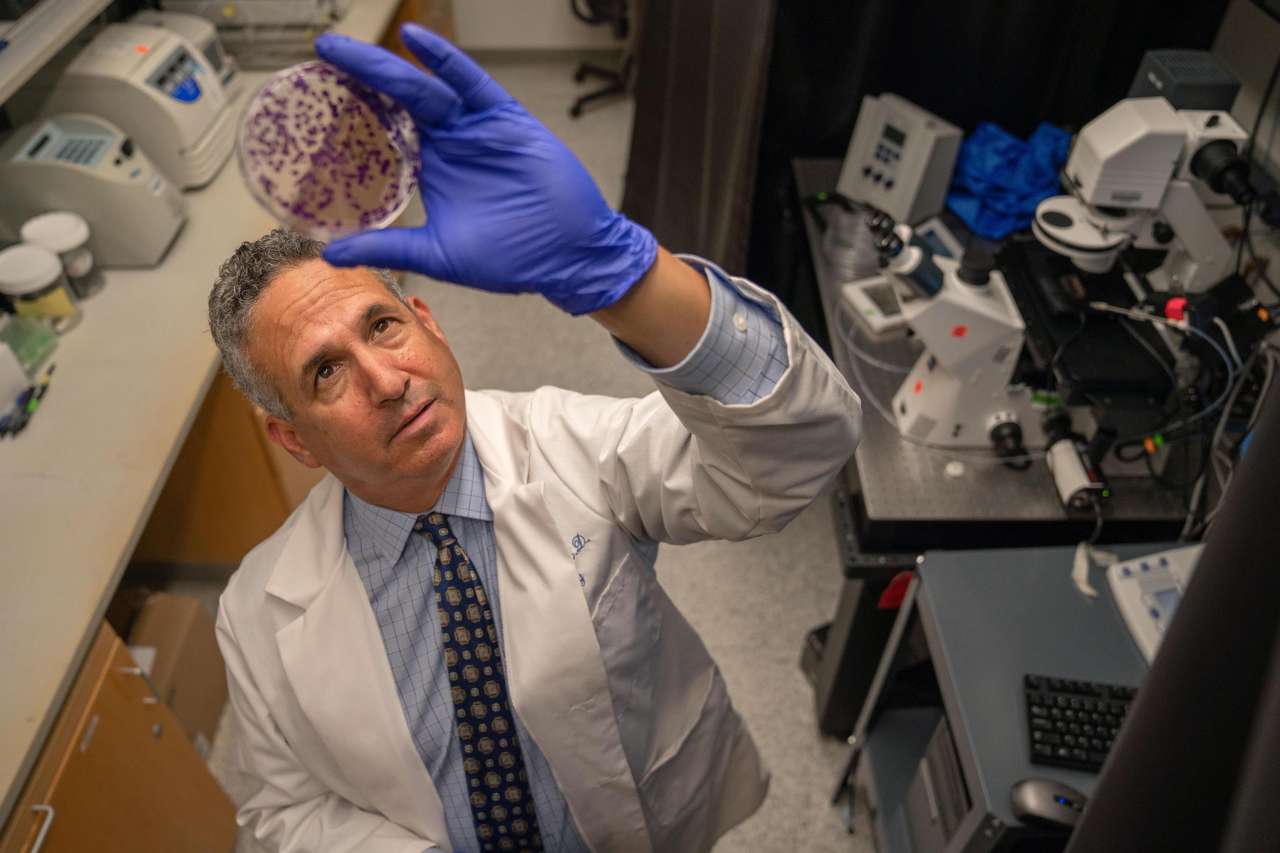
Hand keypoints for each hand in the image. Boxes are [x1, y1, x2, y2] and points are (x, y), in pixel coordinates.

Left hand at [315, 25, 656, 314]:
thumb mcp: (437, 254)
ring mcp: (475, 128)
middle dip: (359, 74)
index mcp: (431, 168)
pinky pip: (471, 83)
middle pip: (396, 99)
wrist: (568, 254)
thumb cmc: (512, 257)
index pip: (383, 131)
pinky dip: (446, 61)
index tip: (312, 97)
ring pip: (423, 88)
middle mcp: (448, 141)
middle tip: (323, 48)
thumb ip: (387, 247)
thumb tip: (330, 254)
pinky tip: (416, 40)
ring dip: (385, 67)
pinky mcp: (505, 119)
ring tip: (345, 49)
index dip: (350, 113)